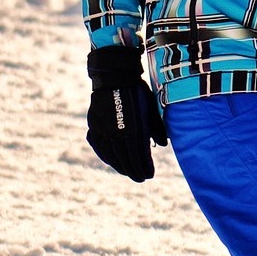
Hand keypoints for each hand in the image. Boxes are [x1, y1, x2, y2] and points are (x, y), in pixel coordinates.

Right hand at [86, 46, 167, 180]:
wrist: (114, 77)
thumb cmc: (137, 93)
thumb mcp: (151, 109)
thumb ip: (156, 129)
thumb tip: (162, 145)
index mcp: (132, 130)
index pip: (138, 156)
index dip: (144, 167)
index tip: (149, 175)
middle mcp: (116, 134)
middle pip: (124, 160)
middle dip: (133, 171)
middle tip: (140, 178)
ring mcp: (102, 131)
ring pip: (110, 156)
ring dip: (119, 166)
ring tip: (127, 171)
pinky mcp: (94, 126)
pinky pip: (99, 147)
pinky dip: (106, 156)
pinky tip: (111, 160)